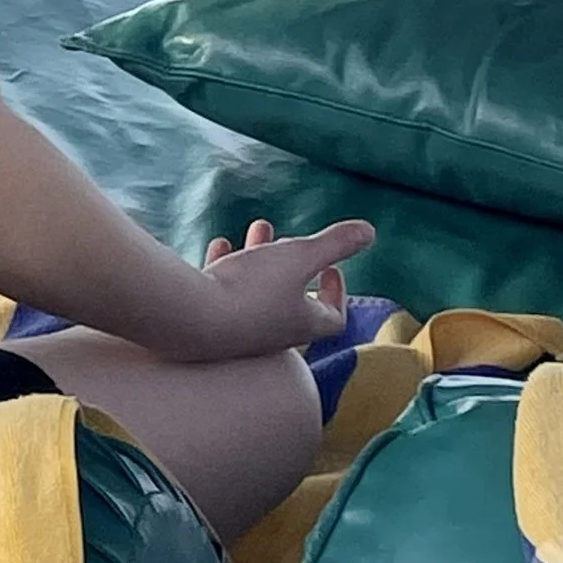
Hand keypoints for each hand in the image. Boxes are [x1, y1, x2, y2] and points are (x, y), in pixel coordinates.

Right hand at [197, 215, 374, 355]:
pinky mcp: (212, 321)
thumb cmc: (253, 290)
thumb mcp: (299, 256)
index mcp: (303, 322)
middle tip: (292, 243)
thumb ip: (333, 244)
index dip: (338, 292)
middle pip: (294, 301)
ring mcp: (242, 329)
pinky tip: (220, 245)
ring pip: (258, 293)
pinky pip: (225, 291)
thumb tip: (369, 231)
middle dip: (294, 266)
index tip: (332, 267)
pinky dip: (228, 266)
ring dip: (261, 260)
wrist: (192, 318)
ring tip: (258, 231)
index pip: (333, 316)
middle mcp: (275, 331)